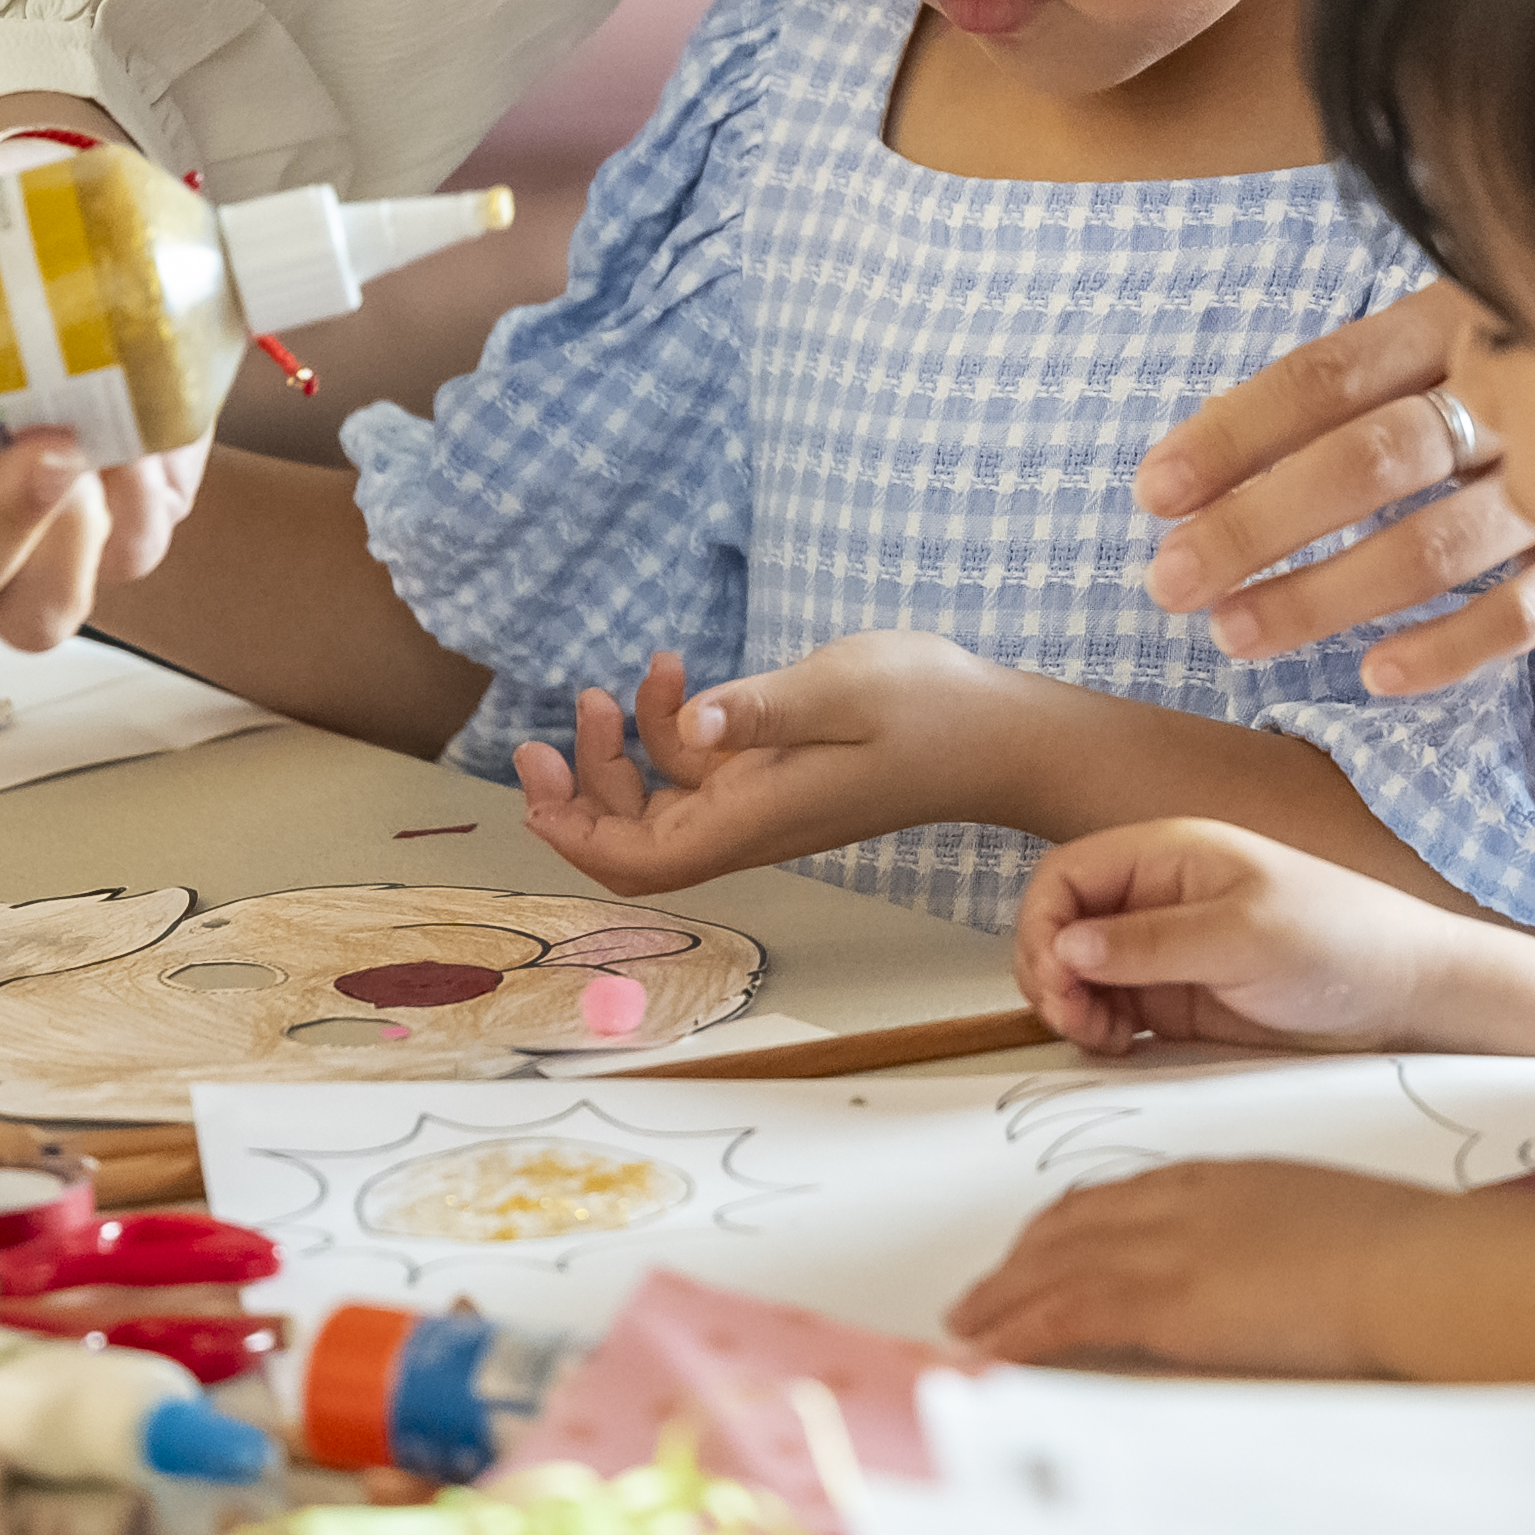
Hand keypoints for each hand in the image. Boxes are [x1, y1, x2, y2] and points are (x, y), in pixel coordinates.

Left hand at [512, 633, 1016, 893]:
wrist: (997, 733)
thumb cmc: (928, 710)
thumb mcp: (839, 690)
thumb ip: (759, 708)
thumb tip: (689, 721)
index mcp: (756, 819)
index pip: (641, 862)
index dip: (576, 838)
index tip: (537, 786)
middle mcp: (750, 824)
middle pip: (634, 841)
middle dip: (579, 795)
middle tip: (542, 737)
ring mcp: (763, 801)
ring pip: (659, 803)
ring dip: (620, 753)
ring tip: (613, 683)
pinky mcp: (777, 776)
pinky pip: (699, 771)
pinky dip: (670, 729)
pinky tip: (675, 673)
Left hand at [944, 1159, 1443, 1373]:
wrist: (1410, 1264)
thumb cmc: (1394, 1253)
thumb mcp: (1322, 1226)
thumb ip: (1275, 1241)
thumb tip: (1267, 1272)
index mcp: (1224, 1178)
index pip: (1121, 1196)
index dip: (1068, 1224)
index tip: (1040, 1244)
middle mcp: (1184, 1202)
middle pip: (1074, 1224)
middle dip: (1021, 1259)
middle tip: (986, 1290)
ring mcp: (1171, 1246)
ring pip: (1055, 1266)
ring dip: (1002, 1299)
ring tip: (968, 1325)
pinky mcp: (1166, 1298)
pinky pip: (1067, 1313)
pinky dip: (1018, 1332)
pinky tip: (991, 1351)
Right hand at [1016, 818, 1466, 1054]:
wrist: (1404, 997)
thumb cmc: (1341, 941)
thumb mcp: (1245, 934)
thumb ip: (1151, 942)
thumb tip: (1066, 948)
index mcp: (1169, 854)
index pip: (1067, 875)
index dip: (1043, 924)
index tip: (1055, 979)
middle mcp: (1156, 898)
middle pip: (1060, 926)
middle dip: (1049, 972)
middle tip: (1072, 1019)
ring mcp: (1163, 952)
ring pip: (1076, 974)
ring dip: (1069, 1006)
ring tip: (1098, 1037)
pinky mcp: (1175, 1000)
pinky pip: (1108, 1010)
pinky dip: (1095, 1030)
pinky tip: (1116, 1045)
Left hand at [1134, 285, 1534, 692]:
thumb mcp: (1463, 321)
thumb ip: (1366, 375)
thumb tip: (1212, 452)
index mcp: (1460, 317)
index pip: (1326, 376)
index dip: (1235, 434)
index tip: (1152, 491)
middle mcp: (1517, 390)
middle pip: (1369, 461)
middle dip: (1258, 526)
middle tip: (1169, 582)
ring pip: (1435, 545)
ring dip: (1326, 596)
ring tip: (1235, 635)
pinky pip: (1531, 612)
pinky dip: (1453, 648)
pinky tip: (1375, 678)